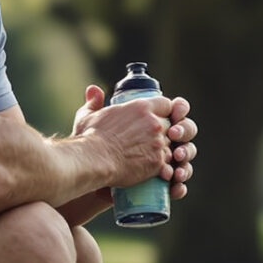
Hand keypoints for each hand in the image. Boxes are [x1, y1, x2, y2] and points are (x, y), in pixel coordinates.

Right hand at [79, 90, 199, 192]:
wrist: (93, 160)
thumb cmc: (90, 138)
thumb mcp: (89, 115)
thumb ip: (93, 102)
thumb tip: (93, 90)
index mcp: (141, 107)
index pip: (166, 104)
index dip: (164, 111)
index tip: (158, 118)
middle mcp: (154, 123)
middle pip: (172, 125)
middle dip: (166, 133)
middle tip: (153, 142)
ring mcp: (159, 143)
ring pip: (173, 146)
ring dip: (166, 152)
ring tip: (153, 159)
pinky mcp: (158, 162)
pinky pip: (169, 165)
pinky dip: (165, 169)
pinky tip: (157, 172)